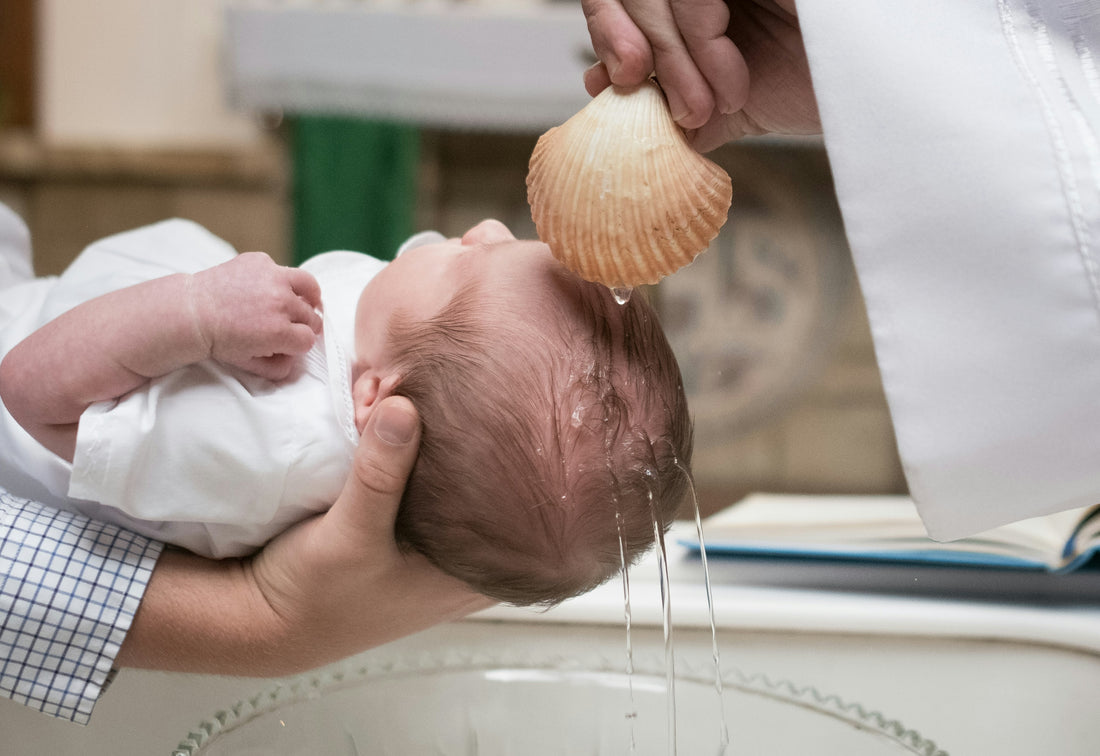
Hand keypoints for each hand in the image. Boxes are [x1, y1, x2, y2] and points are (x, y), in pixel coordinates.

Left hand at [190, 252, 322, 380]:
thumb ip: (278, 368)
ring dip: (308, 297)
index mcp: (279, 332)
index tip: (292, 343)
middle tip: (292, 326)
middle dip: (303, 325)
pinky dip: (279, 280)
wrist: (193, 312)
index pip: (309, 339)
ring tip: (303, 301)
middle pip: (311, 316)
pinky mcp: (262, 261)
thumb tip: (295, 360)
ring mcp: (273, 278)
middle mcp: (281, 303)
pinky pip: (283, 270)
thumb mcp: (249, 364)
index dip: (300, 344)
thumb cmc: (219, 339)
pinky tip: (268, 288)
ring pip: (310, 286)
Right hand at [248, 396, 492, 666]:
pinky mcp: (402, 523)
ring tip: (421, 393)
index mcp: (475, 573)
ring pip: (449, 475)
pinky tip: (396, 413)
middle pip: (487, 483)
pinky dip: (406, 447)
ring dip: (432, 437)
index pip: (521, 507)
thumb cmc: (318, 596)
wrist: (265, 618)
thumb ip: (381, 475)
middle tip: (459, 391)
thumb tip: (404, 406)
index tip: (502, 411)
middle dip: (468, 436)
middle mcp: (464, 556)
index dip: (515, 459)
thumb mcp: (351, 535)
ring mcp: (434, 540)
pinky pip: (417, 474)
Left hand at [582, 0, 820, 150]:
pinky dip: (696, 27)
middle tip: (678, 109)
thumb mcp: (727, 104)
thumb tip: (601, 88)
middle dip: (642, 52)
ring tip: (716, 102)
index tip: (615, 83)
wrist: (879, 97)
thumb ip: (669, 101)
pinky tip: (732, 67)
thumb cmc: (815, 89)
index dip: (606, 29)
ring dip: (675, 54)